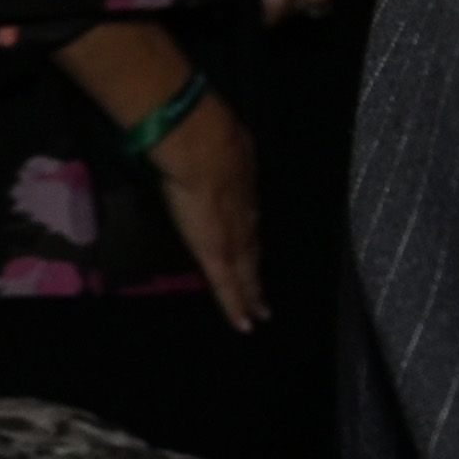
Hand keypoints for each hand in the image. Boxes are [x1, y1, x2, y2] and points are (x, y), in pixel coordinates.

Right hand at [150, 89, 264, 332]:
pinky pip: (230, 286)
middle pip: (254, 246)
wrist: (199, 144)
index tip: (250, 245)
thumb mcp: (212, 135)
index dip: (249, 233)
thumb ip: (207, 144)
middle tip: (265, 292)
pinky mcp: (219, 253)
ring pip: (249, 270)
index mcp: (241, 183)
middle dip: (258, 269)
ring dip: (255, 290)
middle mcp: (245, 212)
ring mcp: (235, 235)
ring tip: (259, 310)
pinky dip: (237, 305)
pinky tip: (244, 325)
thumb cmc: (198, 132)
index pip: (246, 215)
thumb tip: (193, 138)